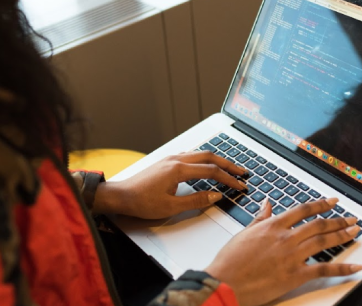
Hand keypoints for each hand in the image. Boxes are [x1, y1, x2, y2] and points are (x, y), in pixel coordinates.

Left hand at [93, 151, 248, 218]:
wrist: (120, 196)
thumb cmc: (141, 202)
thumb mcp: (171, 207)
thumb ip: (195, 200)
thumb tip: (215, 196)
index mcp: (179, 169)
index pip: (211, 171)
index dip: (228, 178)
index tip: (240, 185)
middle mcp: (176, 159)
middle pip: (209, 157)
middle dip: (228, 164)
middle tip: (242, 172)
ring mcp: (171, 158)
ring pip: (200, 154)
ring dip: (216, 160)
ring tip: (228, 168)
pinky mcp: (166, 162)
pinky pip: (191, 155)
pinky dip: (204, 159)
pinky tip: (206, 164)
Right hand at [205, 198, 361, 305]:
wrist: (226, 282)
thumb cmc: (230, 260)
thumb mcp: (244, 233)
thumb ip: (260, 218)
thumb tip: (267, 203)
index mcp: (273, 225)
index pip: (303, 210)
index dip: (320, 205)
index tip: (332, 202)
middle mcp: (285, 237)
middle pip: (318, 224)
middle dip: (338, 220)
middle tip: (351, 218)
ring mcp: (292, 256)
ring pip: (324, 241)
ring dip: (342, 235)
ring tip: (354, 232)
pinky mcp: (295, 275)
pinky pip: (324, 270)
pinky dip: (343, 268)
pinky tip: (355, 267)